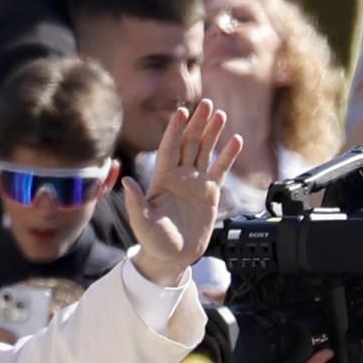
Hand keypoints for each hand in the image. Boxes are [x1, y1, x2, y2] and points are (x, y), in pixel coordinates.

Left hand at [127, 99, 238, 287]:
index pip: (169, 148)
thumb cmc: (154, 241)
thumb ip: (136, 202)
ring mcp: (196, 183)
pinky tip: (236, 141)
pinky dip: (228, 156)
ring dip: (212, 133)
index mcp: (162, 179)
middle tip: (206, 103)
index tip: (181, 112)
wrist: (173, 258)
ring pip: (205, 151)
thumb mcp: (142, 222)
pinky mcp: (210, 193)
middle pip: (189, 143)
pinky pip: (221, 170)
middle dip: (197, 123)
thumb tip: (126, 183)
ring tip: (220, 115)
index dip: (175, 130)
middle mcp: (180, 176)